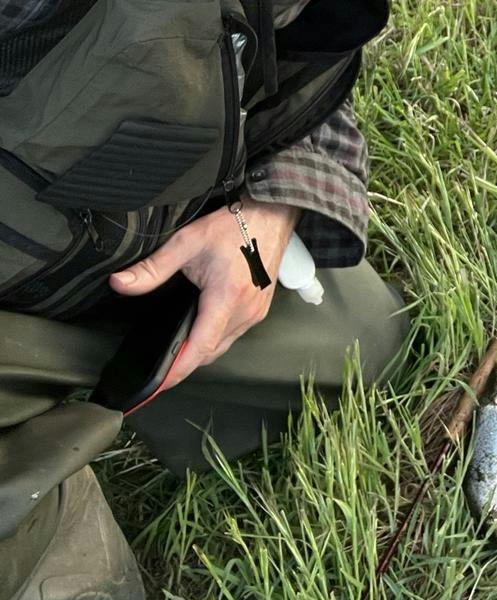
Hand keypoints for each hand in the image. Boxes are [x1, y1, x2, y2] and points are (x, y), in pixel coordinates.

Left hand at [110, 199, 299, 386]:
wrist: (272, 215)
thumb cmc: (236, 226)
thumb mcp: (187, 242)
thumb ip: (153, 267)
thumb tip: (121, 283)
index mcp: (226, 297)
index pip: (200, 346)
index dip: (179, 369)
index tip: (161, 383)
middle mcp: (246, 310)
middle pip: (210, 351)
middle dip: (185, 362)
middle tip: (160, 368)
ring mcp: (256, 311)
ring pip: (223, 345)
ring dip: (201, 350)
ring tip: (178, 349)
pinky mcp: (261, 308)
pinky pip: (235, 334)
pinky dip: (216, 338)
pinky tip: (201, 329)